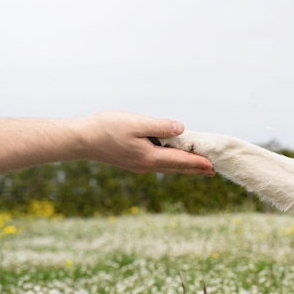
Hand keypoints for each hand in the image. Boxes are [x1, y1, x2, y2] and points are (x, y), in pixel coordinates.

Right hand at [78, 111, 214, 175]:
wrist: (81, 139)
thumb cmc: (107, 128)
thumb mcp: (136, 122)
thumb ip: (160, 126)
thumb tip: (181, 129)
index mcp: (149, 156)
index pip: (180, 160)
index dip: (197, 162)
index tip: (213, 165)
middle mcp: (146, 165)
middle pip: (176, 167)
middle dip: (195, 169)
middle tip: (213, 171)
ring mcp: (139, 165)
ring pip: (168, 167)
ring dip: (184, 167)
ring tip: (198, 167)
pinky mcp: (132, 161)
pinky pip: (159, 164)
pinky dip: (172, 163)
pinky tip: (173, 160)